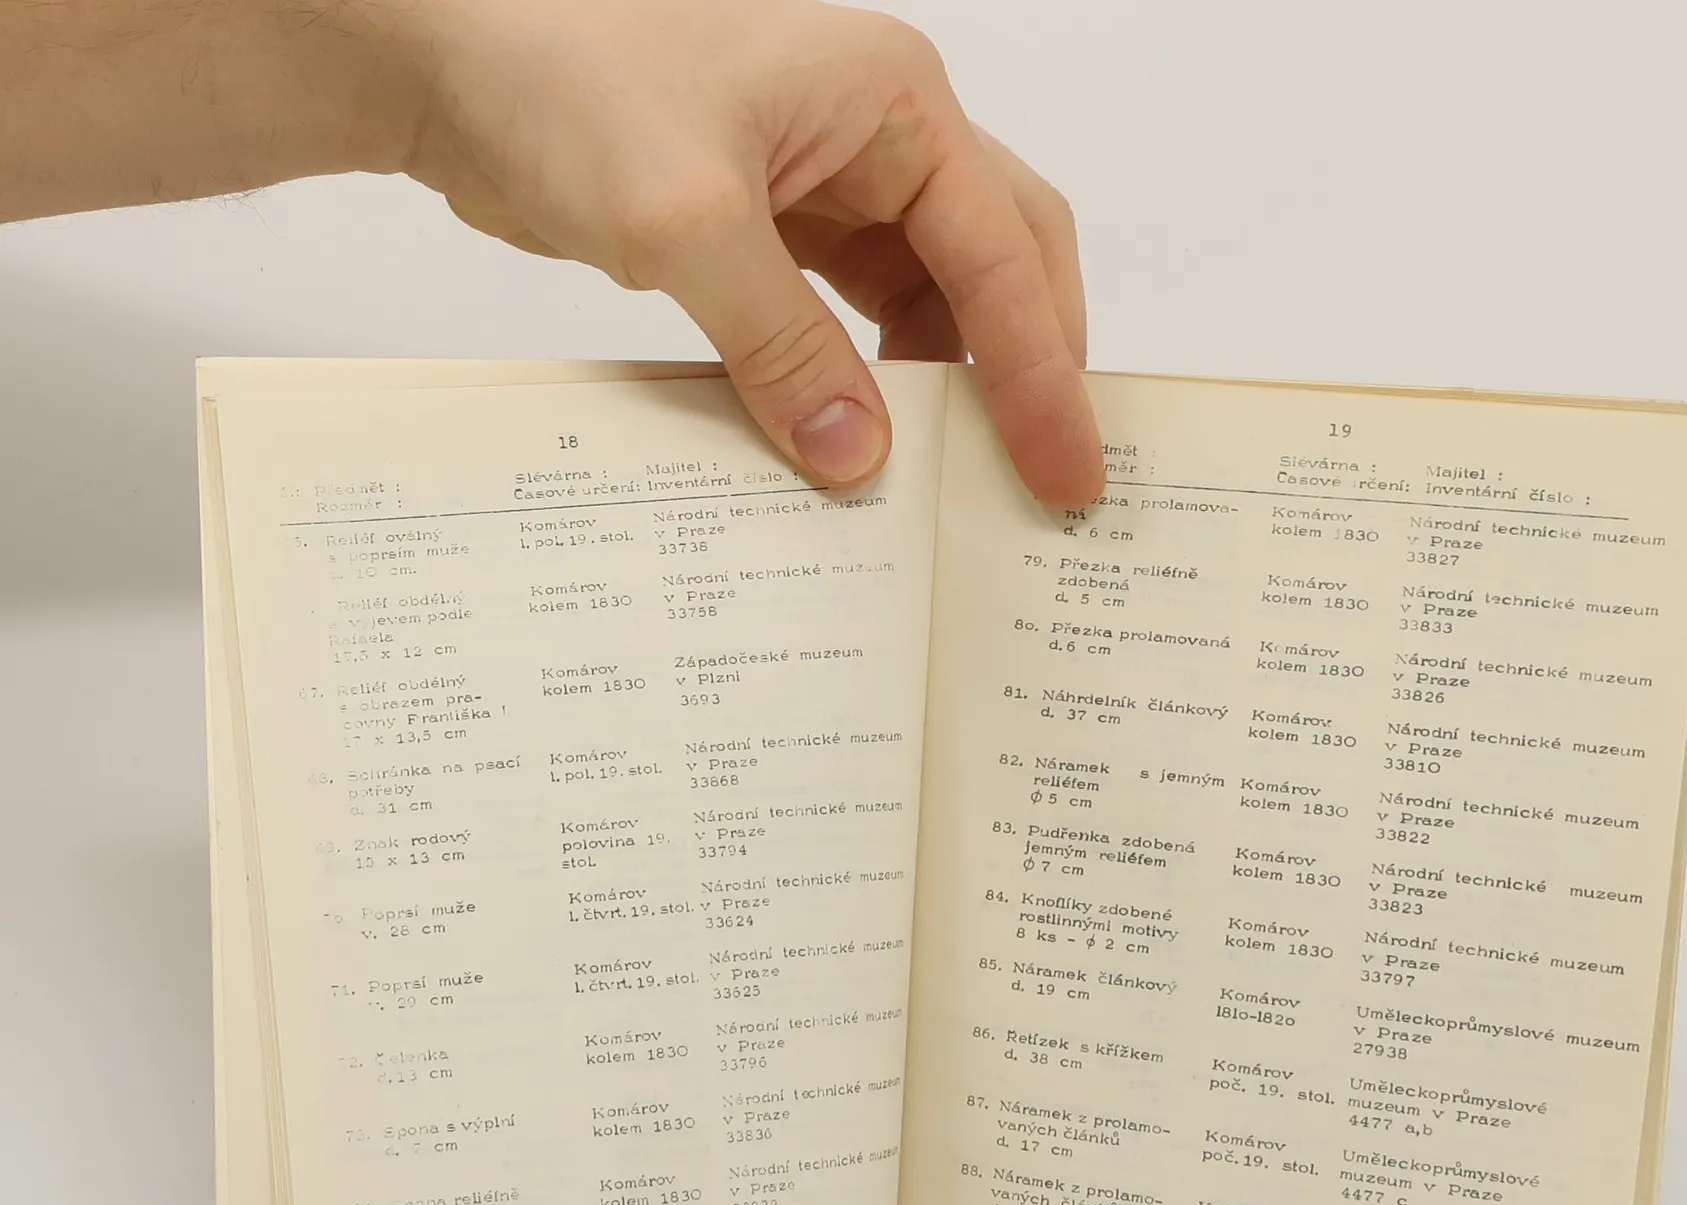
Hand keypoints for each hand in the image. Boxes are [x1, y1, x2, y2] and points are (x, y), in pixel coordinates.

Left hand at [394, 0, 1103, 505]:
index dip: (1042, 372)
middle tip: (1041, 481)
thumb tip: (860, 460)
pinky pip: (850, 322)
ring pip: (929, 300)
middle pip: (999, 265)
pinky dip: (865, 386)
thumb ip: (783, 348)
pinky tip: (862, 446)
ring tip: (955, 485)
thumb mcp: (687, 224)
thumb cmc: (561, 79)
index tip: (1065, 469)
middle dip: (1027, 372)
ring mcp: (827, 183)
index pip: (1003, 253)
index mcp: (892, 101)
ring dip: (945, 389)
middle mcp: (877, 136)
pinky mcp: (772, 232)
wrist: (444, 60)